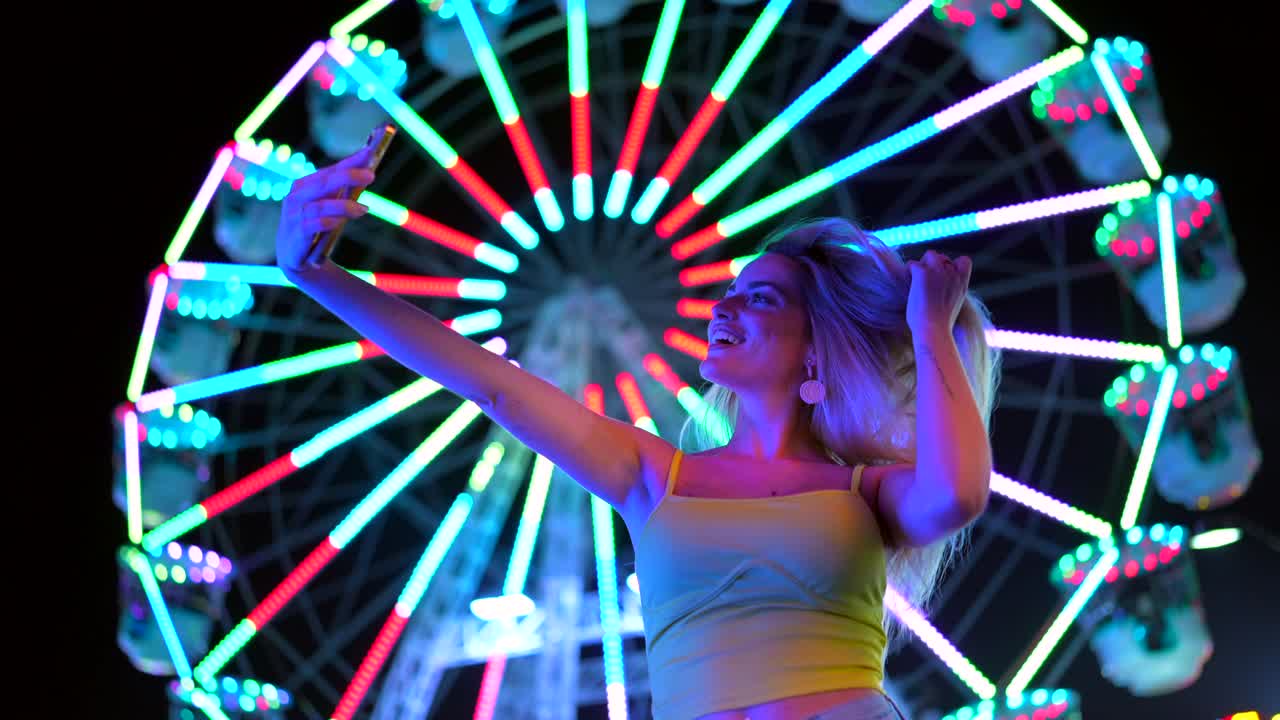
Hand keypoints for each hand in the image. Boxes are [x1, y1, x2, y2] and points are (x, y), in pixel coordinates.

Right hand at [276, 146, 378, 274]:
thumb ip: (343, 192)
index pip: (330, 170)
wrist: (294, 256)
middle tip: (370, 175)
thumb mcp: (328, 206)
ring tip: (364, 209)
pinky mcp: (296, 234)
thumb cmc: (315, 225)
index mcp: (305, 185)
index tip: (370, 152)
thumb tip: (369, 174)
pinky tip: (339, 223)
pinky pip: (312, 225)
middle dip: (348, 177)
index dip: (350, 162)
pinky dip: (327, 222)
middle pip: (324, 183)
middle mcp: (297, 196)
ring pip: (320, 206)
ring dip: (343, 206)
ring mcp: (294, 215)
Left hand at [906, 250, 971, 333]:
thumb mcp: (952, 306)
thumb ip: (949, 291)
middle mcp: (953, 274)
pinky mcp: (923, 273)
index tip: (944, 276)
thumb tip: (937, 289)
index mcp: (962, 283)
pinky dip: (909, 271)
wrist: (933, 331)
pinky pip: (913, 264)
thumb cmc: (939, 327)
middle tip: (924, 282)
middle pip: (942, 257)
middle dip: (933, 266)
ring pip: (929, 255)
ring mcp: (938, 271)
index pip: (964, 261)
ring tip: (915, 280)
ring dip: (922, 264)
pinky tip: (908, 283)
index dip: (953, 265)